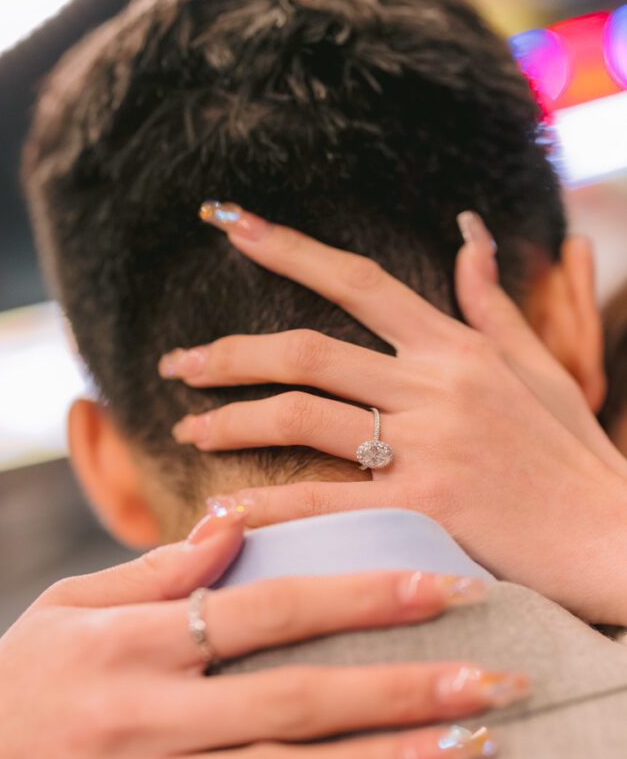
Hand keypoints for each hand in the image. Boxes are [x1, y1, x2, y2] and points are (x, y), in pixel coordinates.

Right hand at [0, 512, 515, 758]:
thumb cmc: (18, 685)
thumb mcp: (69, 607)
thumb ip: (156, 571)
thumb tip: (234, 525)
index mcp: (134, 642)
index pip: (269, 611)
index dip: (361, 597)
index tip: (441, 586)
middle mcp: (140, 717)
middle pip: (293, 700)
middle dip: (400, 687)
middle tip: (488, 679)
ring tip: (459, 756)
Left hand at [160, 205, 626, 623]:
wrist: (614, 536)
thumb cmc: (573, 455)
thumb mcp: (540, 366)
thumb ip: (492, 302)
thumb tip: (468, 231)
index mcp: (455, 347)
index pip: (357, 280)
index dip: (286, 247)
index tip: (227, 223)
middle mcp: (434, 385)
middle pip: (307, 349)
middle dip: (230, 353)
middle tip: (175, 364)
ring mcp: (428, 445)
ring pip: (303, 414)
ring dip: (232, 420)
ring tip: (186, 429)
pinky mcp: (426, 507)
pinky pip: (326, 501)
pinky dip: (266, 504)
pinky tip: (219, 507)